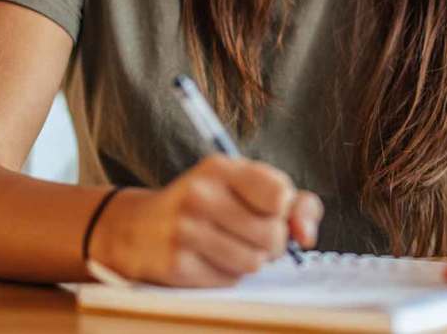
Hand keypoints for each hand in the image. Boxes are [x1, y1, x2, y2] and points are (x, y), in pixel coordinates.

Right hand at [93, 154, 322, 286]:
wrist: (138, 228)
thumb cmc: (207, 205)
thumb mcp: (245, 187)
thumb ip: (294, 204)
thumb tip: (307, 235)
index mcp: (221, 167)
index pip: (280, 195)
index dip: (285, 211)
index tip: (271, 211)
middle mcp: (201, 194)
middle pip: (273, 235)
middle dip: (272, 243)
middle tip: (251, 235)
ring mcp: (185, 230)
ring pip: (254, 262)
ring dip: (249, 260)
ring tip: (228, 245)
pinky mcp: (176, 264)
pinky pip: (229, 280)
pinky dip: (227, 274)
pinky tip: (208, 258)